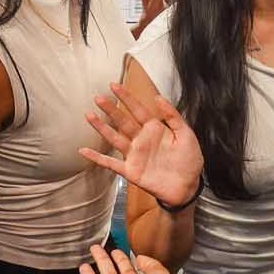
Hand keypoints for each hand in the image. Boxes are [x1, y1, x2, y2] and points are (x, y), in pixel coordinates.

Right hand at [81, 85, 203, 206]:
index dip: (126, 98)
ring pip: (114, 138)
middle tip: (98, 97)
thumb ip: (173, 116)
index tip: (114, 85)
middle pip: (123, 121)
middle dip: (110, 109)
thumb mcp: (186, 134)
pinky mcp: (130, 170)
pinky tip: (84, 151)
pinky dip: (97, 157)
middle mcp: (142, 139)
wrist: (187, 187)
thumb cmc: (189, 160)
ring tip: (89, 115)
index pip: (138, 110)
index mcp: (155, 129)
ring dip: (101, 127)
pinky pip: (110, 163)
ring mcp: (134, 155)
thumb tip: (159, 97)